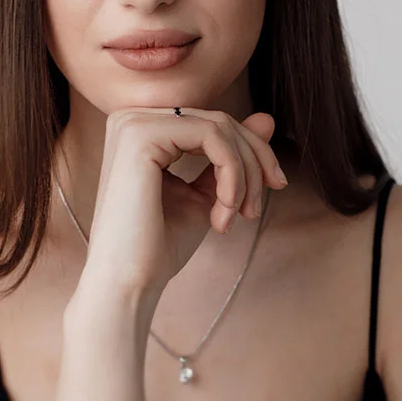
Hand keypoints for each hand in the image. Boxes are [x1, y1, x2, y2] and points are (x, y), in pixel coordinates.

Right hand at [80, 108, 288, 299]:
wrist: (127, 283)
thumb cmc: (160, 244)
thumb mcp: (207, 192)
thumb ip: (231, 155)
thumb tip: (267, 118)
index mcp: (142, 128)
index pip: (213, 123)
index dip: (252, 152)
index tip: (274, 186)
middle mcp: (132, 117)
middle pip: (219, 121)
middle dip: (254, 162)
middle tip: (256, 208)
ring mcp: (134, 122)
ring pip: (219, 128)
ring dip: (244, 174)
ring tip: (241, 216)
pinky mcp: (140, 135)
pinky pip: (211, 137)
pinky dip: (232, 174)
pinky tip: (224, 211)